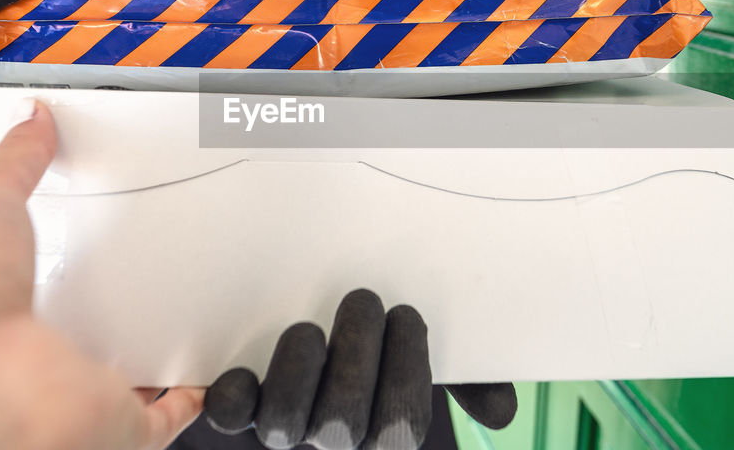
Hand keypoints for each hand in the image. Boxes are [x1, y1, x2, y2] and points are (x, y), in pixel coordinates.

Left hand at [0, 100, 202, 449]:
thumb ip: (16, 159)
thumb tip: (30, 121)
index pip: (21, 276)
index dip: (44, 262)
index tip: (72, 239)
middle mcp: (19, 347)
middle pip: (68, 331)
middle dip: (96, 315)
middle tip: (129, 285)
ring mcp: (60, 382)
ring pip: (108, 376)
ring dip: (136, 361)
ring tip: (162, 330)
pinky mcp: (103, 416)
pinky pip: (153, 420)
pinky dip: (179, 402)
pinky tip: (191, 382)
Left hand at [204, 289, 515, 449]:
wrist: (333, 341)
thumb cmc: (392, 349)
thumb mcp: (440, 361)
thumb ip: (474, 381)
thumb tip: (503, 413)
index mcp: (385, 432)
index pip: (398, 426)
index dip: (403, 370)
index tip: (407, 312)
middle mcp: (333, 439)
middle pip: (339, 425)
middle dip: (353, 358)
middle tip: (363, 299)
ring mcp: (286, 425)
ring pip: (283, 425)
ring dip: (296, 372)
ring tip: (311, 328)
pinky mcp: (242, 406)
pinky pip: (231, 413)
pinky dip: (231, 394)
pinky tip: (241, 367)